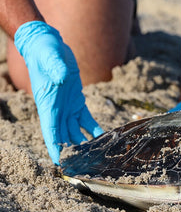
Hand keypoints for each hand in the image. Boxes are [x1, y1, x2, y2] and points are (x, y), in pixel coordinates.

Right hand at [14, 21, 103, 163]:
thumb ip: (56, 68)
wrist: (49, 45)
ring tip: (95, 157)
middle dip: (72, 152)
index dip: (56, 148)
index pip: (51, 132)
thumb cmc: (46, 52)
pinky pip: (86, 119)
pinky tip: (104, 138)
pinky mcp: (76, 101)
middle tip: (85, 166)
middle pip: (64, 136)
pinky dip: (94, 129)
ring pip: (75, 131)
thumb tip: (61, 75)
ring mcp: (67, 107)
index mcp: (48, 104)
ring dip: (84, 144)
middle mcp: (56, 109)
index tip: (62, 164)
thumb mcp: (51, 58)